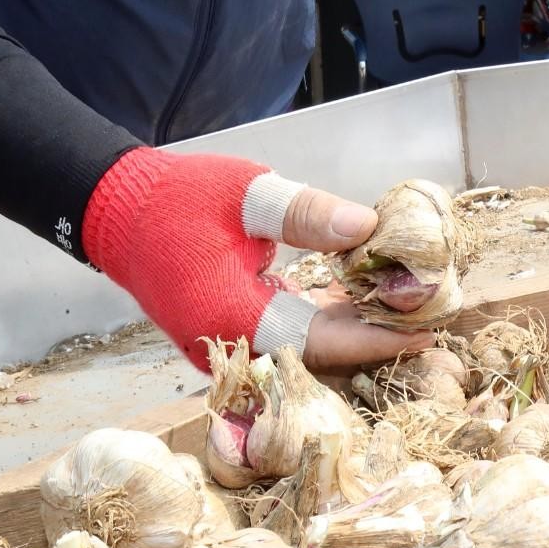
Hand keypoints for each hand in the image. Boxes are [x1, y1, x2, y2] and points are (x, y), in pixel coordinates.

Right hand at [82, 148, 437, 371]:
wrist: (114, 210)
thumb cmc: (175, 199)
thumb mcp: (246, 194)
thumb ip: (307, 213)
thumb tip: (368, 226)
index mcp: (234, 319)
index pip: (321, 340)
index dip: (378, 338)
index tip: (426, 331)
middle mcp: (235, 344)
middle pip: (322, 353)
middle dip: (378, 337)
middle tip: (433, 320)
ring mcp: (234, 342)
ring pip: (310, 345)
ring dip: (358, 328)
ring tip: (412, 309)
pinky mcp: (238, 328)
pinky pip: (294, 332)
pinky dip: (331, 317)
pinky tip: (368, 299)